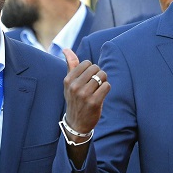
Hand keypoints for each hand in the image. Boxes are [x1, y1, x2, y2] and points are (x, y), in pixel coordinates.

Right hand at [61, 48, 108, 165]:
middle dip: (98, 74)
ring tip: (98, 89)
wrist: (76, 123)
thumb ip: (70, 65)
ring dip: (103, 81)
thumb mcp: (69, 83)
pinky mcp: (94, 102)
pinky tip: (101, 95)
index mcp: (68, 80)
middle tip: (95, 84)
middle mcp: (74, 86)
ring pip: (102, 76)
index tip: (88, 79)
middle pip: (95, 68)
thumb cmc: (74, 99)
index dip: (91, 70)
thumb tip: (65, 49)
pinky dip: (106, 88)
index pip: (86, 63)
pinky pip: (106, 86)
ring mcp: (84, 95)